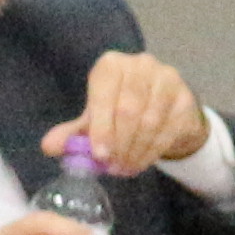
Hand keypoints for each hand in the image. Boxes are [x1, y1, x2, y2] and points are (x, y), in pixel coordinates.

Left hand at [59, 50, 214, 180]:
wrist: (164, 111)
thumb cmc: (121, 112)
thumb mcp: (95, 120)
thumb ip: (73, 133)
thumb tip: (49, 147)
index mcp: (112, 65)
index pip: (104, 95)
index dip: (101, 127)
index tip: (99, 156)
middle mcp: (141, 65)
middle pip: (129, 109)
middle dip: (119, 144)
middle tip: (112, 168)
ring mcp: (167, 79)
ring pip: (149, 122)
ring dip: (135, 151)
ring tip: (124, 168)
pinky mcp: (185, 98)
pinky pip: (167, 130)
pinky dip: (152, 152)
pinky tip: (141, 163)